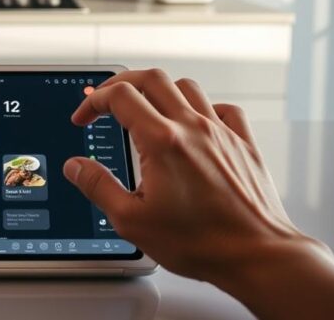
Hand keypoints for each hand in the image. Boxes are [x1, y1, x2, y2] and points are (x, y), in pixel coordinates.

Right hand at [62, 70, 333, 319]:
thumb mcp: (133, 221)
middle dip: (122, 83)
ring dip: (160, 91)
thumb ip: (98, 187)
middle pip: (151, 78)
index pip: (120, 96)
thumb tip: (77, 166)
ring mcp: (221, 132)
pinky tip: (194, 124)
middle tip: (107, 99)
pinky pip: (223, 108)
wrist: (257, 255)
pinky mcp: (243, 143)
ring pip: (186, 87)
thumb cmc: (202, 243)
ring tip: (147, 108)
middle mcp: (192, 128)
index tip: (85, 117)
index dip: (94, 102)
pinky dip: (202, 108)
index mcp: (162, 142)